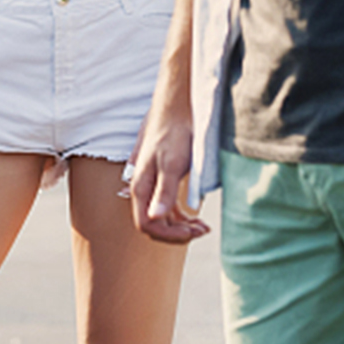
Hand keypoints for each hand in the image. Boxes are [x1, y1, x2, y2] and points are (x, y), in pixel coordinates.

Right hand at [130, 105, 208, 245]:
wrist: (177, 110)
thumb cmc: (173, 134)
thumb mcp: (172, 165)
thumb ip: (164, 192)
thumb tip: (155, 217)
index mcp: (140, 187)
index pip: (146, 224)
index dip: (168, 234)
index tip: (191, 232)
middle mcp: (143, 189)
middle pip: (155, 223)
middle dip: (178, 231)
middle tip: (203, 229)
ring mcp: (153, 185)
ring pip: (163, 216)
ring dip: (182, 225)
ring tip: (203, 226)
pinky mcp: (163, 179)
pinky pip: (169, 205)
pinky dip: (182, 215)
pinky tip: (196, 215)